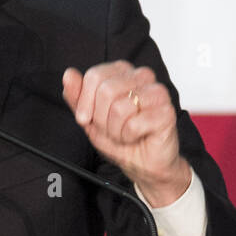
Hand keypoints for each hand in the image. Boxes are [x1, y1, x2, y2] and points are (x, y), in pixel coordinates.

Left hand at [62, 61, 191, 206]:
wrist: (142, 163)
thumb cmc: (119, 137)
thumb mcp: (89, 118)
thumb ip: (76, 96)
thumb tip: (69, 74)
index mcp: (121, 72)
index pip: (95, 75)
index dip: (85, 102)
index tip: (87, 117)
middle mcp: (141, 77)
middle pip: (107, 90)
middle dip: (102, 119)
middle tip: (111, 128)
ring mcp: (157, 93)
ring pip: (120, 108)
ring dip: (116, 130)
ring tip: (124, 133)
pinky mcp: (167, 112)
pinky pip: (135, 124)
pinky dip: (129, 136)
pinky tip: (137, 137)